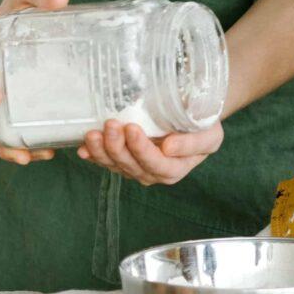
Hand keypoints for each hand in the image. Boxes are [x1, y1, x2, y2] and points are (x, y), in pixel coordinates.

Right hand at [0, 0, 68, 164]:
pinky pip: (35, 112)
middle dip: (2, 137)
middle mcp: (0, 71)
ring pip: (12, 119)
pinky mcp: (39, 85)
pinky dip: (43, 129)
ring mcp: (18, 81)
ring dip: (21, 143)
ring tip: (42, 158)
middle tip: (21, 155)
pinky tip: (63, 141)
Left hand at [78, 120, 224, 185]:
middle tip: (111, 124)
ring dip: (101, 150)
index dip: (141, 148)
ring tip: (93, 133)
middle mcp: (152, 174)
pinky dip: (93, 155)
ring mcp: (135, 168)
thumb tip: (169, 147)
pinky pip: (105, 161)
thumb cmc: (203, 126)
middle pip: (130, 164)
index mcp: (174, 169)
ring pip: (114, 164)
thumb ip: (193, 143)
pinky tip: (83, 148)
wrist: (193, 120)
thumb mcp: (209, 134)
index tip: (132, 128)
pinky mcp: (123, 160)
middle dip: (117, 146)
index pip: (155, 163)